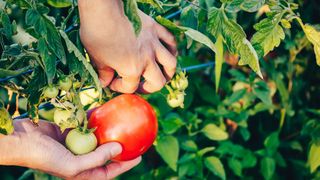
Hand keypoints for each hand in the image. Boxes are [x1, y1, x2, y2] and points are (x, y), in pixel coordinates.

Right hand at [0, 119, 140, 178]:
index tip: (139, 155)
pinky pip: (87, 125)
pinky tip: (106, 111)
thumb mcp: (72, 165)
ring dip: (109, 130)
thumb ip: (97, 158)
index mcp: (82, 172)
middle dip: (120, 147)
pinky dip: (96, 119)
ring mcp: (76, 144)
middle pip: (106, 154)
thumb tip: (119, 148)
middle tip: (134, 138)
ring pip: (98, 138)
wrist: (21, 139)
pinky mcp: (70, 130)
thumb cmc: (44, 156)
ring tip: (124, 122)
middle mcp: (81, 158)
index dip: (125, 165)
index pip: (109, 171)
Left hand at [79, 0, 176, 92]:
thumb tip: (105, 82)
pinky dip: (171, 49)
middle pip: (158, 82)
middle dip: (149, 88)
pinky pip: (170, 41)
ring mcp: (153, 43)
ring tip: (162, 74)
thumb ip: (103, 73)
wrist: (103, 8)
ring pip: (170, 64)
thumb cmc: (97, 33)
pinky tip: (167, 52)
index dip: (119, 87)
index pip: (129, 86)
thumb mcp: (96, 57)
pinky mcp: (155, 28)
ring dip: (168, 72)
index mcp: (131, 69)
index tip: (112, 82)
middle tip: (141, 85)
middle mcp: (146, 59)